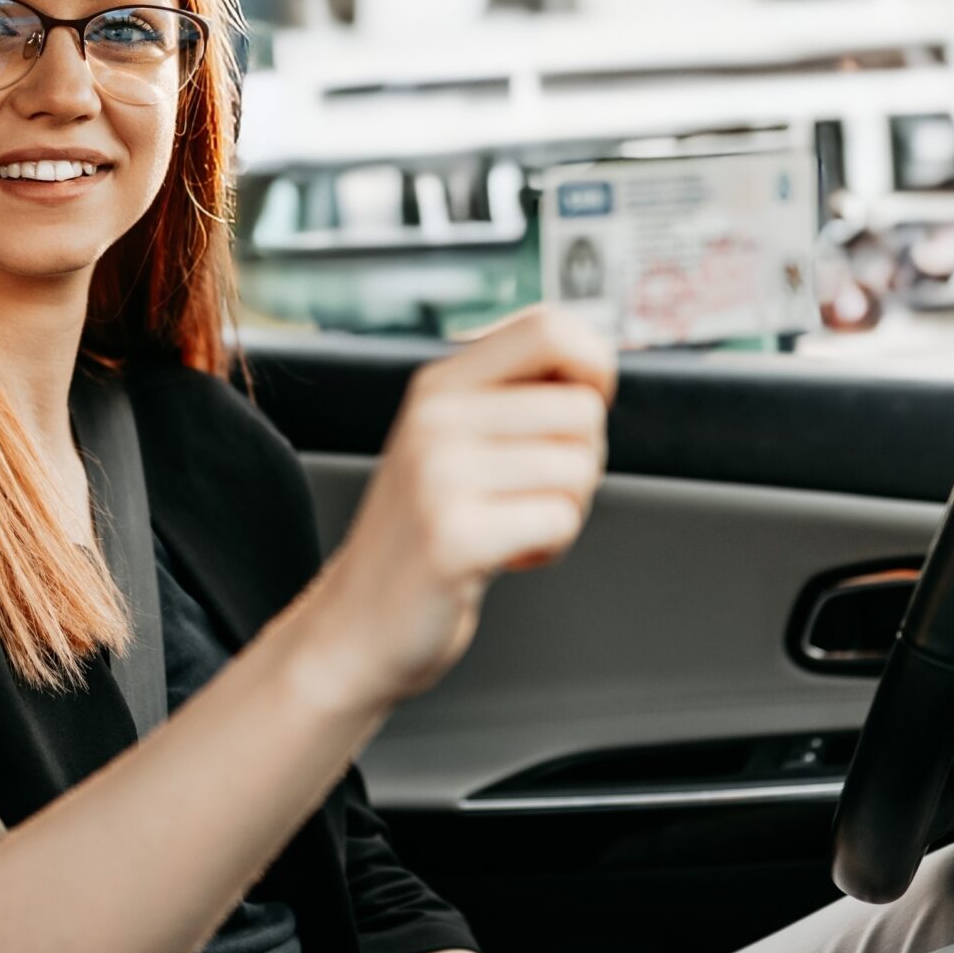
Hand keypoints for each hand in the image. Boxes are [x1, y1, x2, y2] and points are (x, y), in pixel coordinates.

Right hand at [298, 306, 615, 707]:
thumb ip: (509, 399)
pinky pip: (560, 521)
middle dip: (581, 460)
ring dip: (564, 510)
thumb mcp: (448, 443)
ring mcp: (441, 476)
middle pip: (583, 409)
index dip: (593, 366)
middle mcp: (436, 420)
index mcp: (439, 386)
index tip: (582, 405)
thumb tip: (598, 365)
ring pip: (579, 468)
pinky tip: (506, 555)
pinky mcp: (456, 536)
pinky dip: (548, 547)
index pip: (548, 327)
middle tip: (530, 492)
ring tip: (510, 524)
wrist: (356, 625)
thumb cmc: (420, 536)